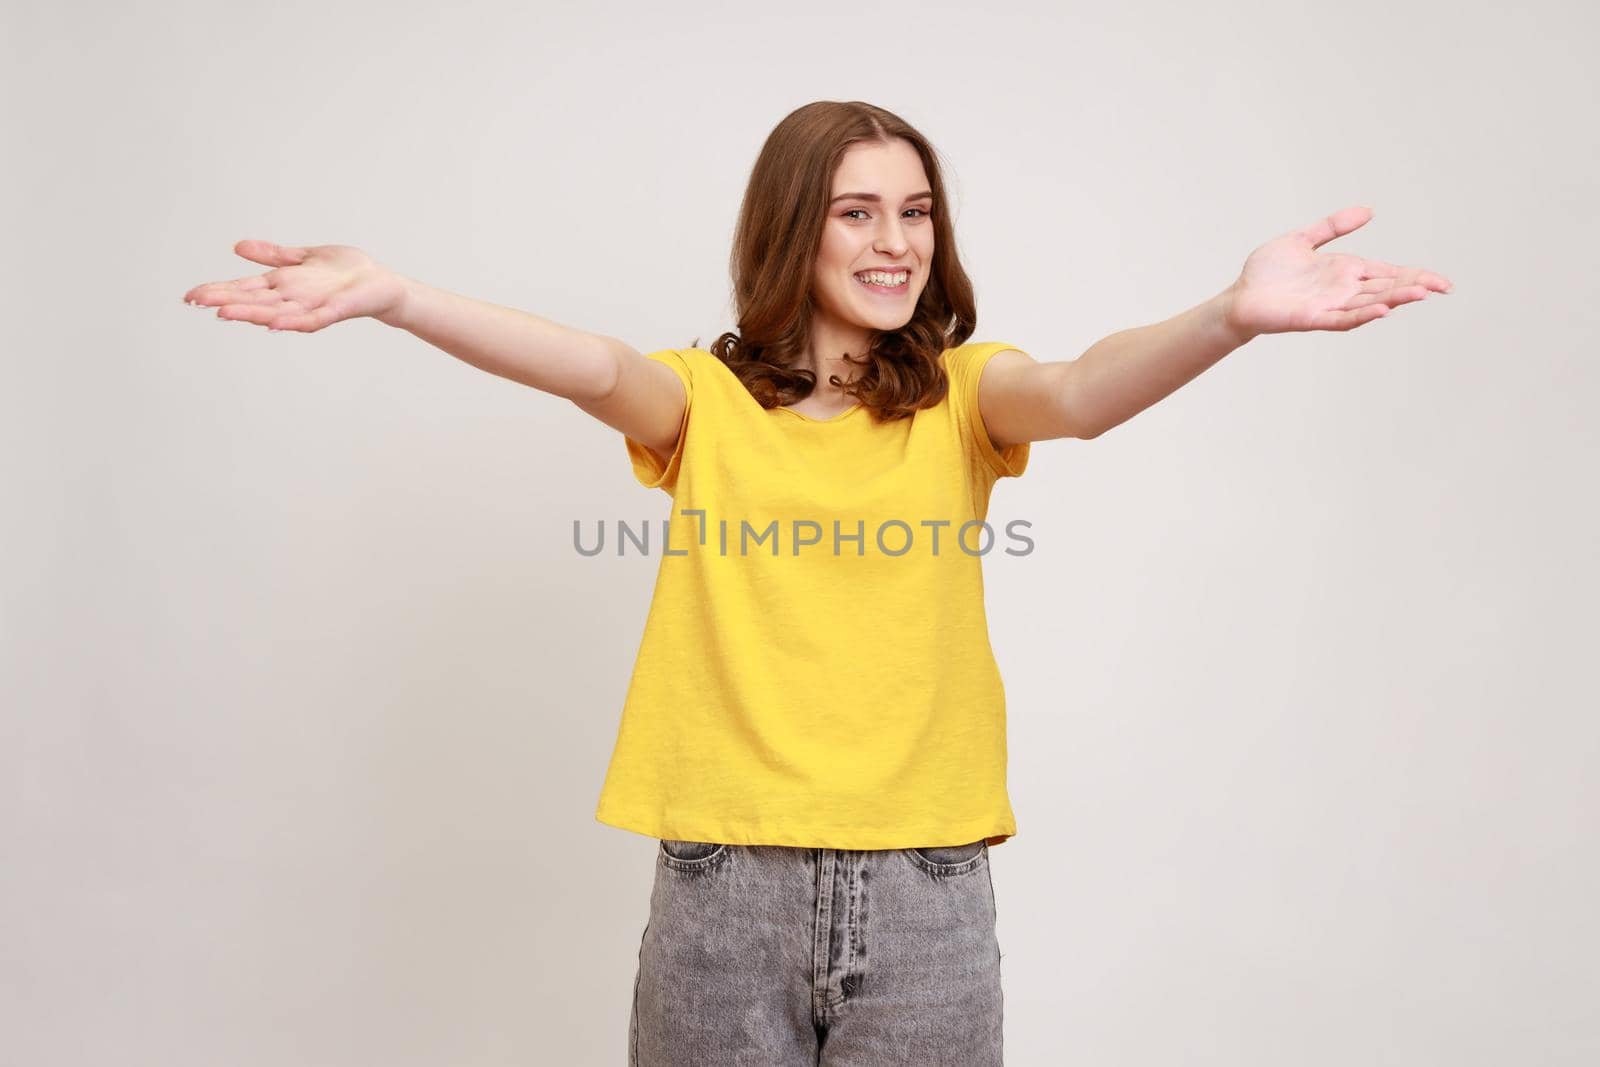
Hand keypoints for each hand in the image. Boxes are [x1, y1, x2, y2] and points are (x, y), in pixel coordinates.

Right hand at [181, 241, 409, 331]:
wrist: (380, 283)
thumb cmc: (345, 271)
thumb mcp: (303, 257)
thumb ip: (273, 256)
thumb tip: (238, 247)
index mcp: (282, 284)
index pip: (243, 287)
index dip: (218, 290)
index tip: (190, 295)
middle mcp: (291, 297)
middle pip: (251, 300)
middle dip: (223, 300)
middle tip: (194, 301)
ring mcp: (310, 306)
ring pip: (274, 312)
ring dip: (250, 314)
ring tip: (223, 314)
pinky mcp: (332, 311)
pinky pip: (309, 320)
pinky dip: (292, 322)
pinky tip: (273, 324)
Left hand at [1221, 207, 1453, 338]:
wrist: (1240, 296)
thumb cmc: (1268, 272)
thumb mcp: (1302, 239)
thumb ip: (1333, 226)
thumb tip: (1369, 210)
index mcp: (1345, 270)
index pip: (1388, 272)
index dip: (1415, 275)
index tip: (1441, 282)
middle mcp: (1343, 289)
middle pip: (1387, 288)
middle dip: (1415, 287)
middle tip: (1443, 287)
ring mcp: (1330, 305)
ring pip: (1371, 302)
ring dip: (1395, 298)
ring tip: (1421, 294)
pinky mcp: (1313, 318)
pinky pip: (1343, 318)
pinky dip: (1363, 314)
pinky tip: (1382, 310)